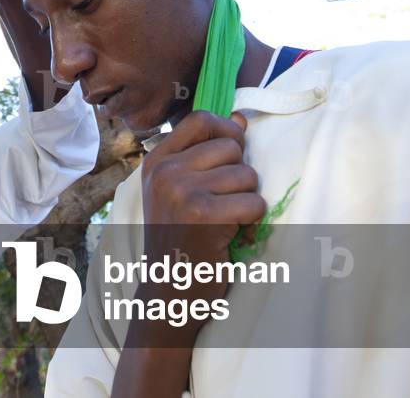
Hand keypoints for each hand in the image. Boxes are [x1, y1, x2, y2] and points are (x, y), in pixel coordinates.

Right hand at [139, 110, 264, 314]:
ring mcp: (180, 191)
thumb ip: (206, 153)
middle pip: (230, 147)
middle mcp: (164, 171)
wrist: (170, 291)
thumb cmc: (180, 239)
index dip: (226, 131)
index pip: (200, 119)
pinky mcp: (203, 214)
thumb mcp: (180, 190)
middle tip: (226, 202)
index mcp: (157, 161)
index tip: (232, 155)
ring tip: (229, 220)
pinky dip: (253, 221)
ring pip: (246, 174)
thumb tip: (239, 119)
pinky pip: (253, 201)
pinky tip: (234, 235)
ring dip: (248, 200)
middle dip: (240, 175)